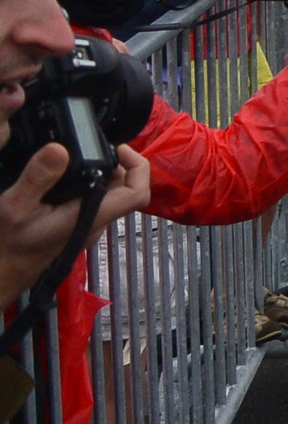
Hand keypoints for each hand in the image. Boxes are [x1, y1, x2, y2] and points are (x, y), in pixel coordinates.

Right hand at [0, 143, 151, 305]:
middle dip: (116, 164)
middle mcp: (95, 223)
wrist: (0, 275)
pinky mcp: (74, 229)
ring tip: (75, 158)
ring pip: (109, 196)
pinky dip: (87, 184)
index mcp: (91, 217)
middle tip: (90, 148)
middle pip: (125, 190)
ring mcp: (86, 228)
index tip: (118, 149)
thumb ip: (38, 179)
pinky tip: (64, 177)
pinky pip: (92, 202)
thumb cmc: (7, 246)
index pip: (137, 194)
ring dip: (101, 173)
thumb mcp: (16, 207)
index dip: (138, 167)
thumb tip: (60, 149)